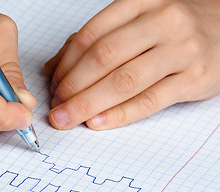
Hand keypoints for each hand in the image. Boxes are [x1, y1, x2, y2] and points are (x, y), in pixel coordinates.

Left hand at [45, 0, 219, 129]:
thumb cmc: (172, 29)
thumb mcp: (134, 23)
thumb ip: (94, 41)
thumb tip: (53, 68)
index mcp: (139, 3)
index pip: (90, 36)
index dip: (65, 65)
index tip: (53, 86)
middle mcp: (162, 22)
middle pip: (104, 58)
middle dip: (72, 87)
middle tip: (56, 108)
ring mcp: (181, 50)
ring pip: (124, 81)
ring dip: (88, 103)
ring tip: (68, 118)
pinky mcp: (195, 79)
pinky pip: (150, 101)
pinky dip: (119, 115)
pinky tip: (97, 122)